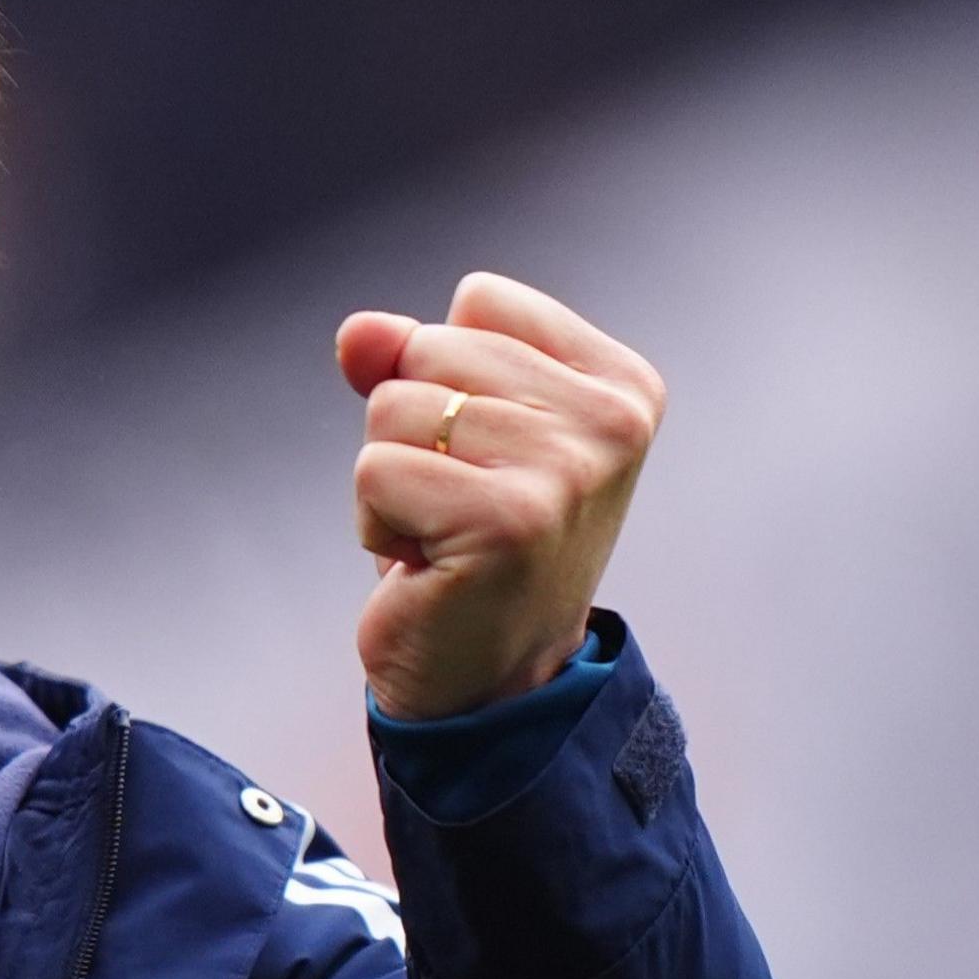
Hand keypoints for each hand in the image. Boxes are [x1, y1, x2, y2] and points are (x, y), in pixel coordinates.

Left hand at [338, 272, 663, 720]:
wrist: (493, 677)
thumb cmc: (471, 545)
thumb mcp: (451, 431)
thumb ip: (407, 360)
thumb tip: (359, 332)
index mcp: (619, 383)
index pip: (479, 301)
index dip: (445, 373)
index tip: (484, 453)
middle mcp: (611, 420)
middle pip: (429, 349)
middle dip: (410, 430)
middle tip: (457, 505)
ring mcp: (567, 470)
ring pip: (393, 408)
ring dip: (390, 481)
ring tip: (443, 534)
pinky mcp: (508, 519)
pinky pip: (375, 470)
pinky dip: (376, 522)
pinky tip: (427, 564)